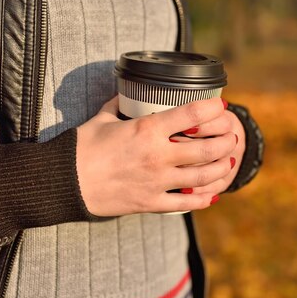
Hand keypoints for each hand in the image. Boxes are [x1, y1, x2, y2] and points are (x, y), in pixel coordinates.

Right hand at [76, 96, 237, 215]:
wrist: (65, 182)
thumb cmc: (82, 148)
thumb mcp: (102, 118)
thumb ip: (119, 104)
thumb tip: (125, 94)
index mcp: (147, 129)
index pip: (192, 114)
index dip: (213, 108)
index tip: (221, 106)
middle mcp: (158, 156)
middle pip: (207, 149)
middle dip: (225, 141)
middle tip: (231, 136)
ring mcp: (157, 182)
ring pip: (202, 177)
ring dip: (221, 168)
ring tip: (229, 162)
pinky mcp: (151, 203)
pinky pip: (185, 203)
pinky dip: (202, 199)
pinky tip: (210, 194)